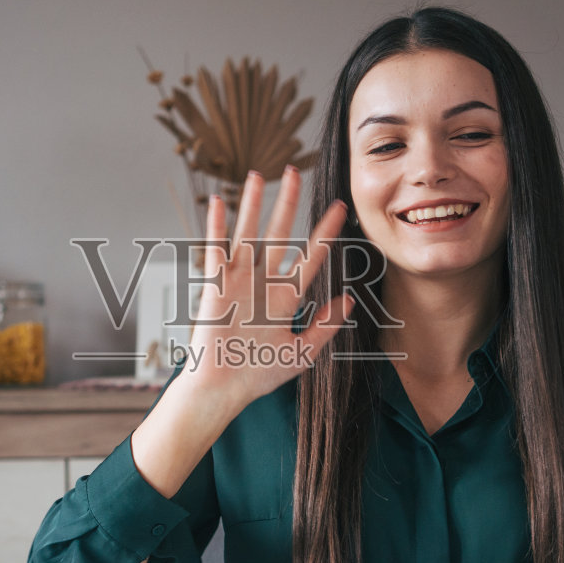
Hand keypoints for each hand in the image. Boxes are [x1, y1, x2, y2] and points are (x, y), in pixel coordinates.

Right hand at [175, 166, 353, 413]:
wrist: (222, 390)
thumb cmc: (257, 374)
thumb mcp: (302, 353)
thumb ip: (325, 327)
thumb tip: (348, 299)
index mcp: (285, 298)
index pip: (310, 258)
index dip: (324, 233)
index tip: (339, 209)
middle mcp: (262, 284)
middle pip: (278, 235)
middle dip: (287, 204)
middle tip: (296, 172)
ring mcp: (238, 282)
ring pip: (247, 235)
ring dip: (252, 205)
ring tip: (258, 175)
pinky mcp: (214, 288)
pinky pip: (215, 252)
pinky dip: (215, 228)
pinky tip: (218, 203)